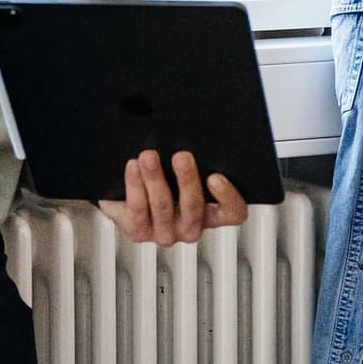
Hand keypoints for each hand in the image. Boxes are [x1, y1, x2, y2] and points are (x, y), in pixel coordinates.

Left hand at [100, 150, 246, 245]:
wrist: (128, 192)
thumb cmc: (165, 174)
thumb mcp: (184, 165)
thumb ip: (198, 156)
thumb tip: (197, 131)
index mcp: (212, 212)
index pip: (233, 213)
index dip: (228, 197)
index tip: (215, 176)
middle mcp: (191, 227)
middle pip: (194, 207)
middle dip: (187, 179)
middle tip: (181, 156)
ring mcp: (166, 232)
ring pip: (163, 206)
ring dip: (155, 177)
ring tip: (149, 156)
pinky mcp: (139, 231)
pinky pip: (138, 210)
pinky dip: (135, 185)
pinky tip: (133, 167)